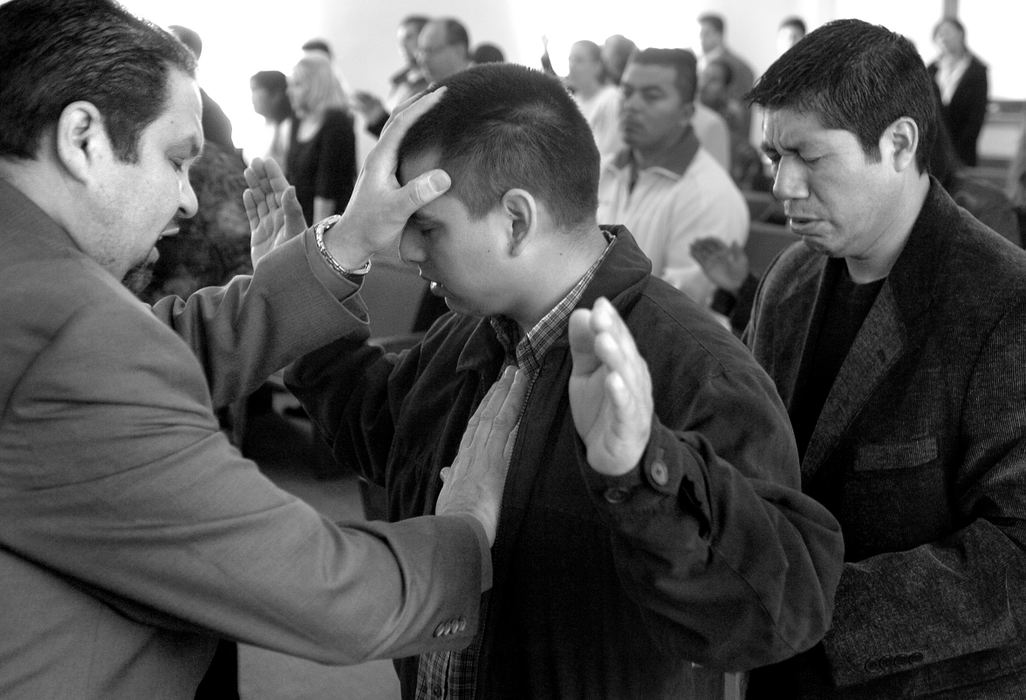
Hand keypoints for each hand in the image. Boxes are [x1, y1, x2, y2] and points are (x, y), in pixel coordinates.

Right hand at [243, 157, 307, 267]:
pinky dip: (250, 205)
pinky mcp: (259, 237)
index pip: (281, 190)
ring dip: (255, 186)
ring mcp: (269, 227)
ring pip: (261, 202)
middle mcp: (280, 219)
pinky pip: (254, 216)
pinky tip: (247, 193)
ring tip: (248, 171)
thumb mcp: (294, 232)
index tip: (266, 160)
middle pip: (269, 193)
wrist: (282, 280)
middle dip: (262, 177)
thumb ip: (292, 211)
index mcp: (290, 215)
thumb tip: (290, 187)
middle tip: (253, 160)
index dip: (274, 175)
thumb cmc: (293, 258)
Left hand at [325, 89, 451, 267]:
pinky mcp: (385, 174)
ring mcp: (381, 165)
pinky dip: (414, 133)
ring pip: (398, 131)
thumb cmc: (371, 226)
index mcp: (380, 159)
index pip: (402, 123)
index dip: (422, 106)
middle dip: (418, 102)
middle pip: (397, 119)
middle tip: (441, 91)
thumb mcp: (396, 210)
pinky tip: (425, 137)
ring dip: (414, 115)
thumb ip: (418, 194)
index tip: (441, 93)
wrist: (353, 240)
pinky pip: (401, 145)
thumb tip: (444, 176)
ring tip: (434, 106)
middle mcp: (379, 157)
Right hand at [435, 366, 527, 545]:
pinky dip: (515, 409)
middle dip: (498, 391)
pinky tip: (523, 395)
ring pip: (498, 415)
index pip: (476, 426)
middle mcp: (473, 450)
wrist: (457, 525)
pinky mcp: (497, 459)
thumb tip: (447, 473)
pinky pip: (508, 428)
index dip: (486, 406)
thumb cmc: (454, 514)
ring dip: (508, 392)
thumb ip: (450, 480)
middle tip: (510, 370)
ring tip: (517, 374)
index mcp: (463, 459)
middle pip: (487, 413)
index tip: (494, 390)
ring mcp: (485, 452)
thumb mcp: (449, 494)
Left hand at [568, 297, 652, 475]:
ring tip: (604, 341)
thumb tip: (580, 312)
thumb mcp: (585, 373)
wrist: (612, 456)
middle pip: (625, 353)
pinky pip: (626, 409)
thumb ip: (583, 345)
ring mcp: (633, 403)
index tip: (600, 303)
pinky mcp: (628, 427)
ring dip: (617, 358)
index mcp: (624, 363)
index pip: (619, 337)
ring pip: (627, 378)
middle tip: (600, 316)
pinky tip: (613, 380)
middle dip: (614, 333)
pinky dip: (621, 394)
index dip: (611, 321)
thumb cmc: (600, 409)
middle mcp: (634, 379)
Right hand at [690, 237, 748, 293]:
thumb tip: (734, 241)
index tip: (705, 239)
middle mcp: (717, 255)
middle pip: (708, 247)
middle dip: (701, 243)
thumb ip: (737, 251)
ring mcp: (712, 261)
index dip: (710, 240)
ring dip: (696, 249)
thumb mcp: (741, 260)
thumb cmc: (740, 271)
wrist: (736, 284)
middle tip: (696, 241)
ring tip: (691, 245)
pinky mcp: (707, 268)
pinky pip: (700, 261)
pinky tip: (691, 252)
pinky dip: (695, 256)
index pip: (716, 243)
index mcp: (725, 251)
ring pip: (702, 253)